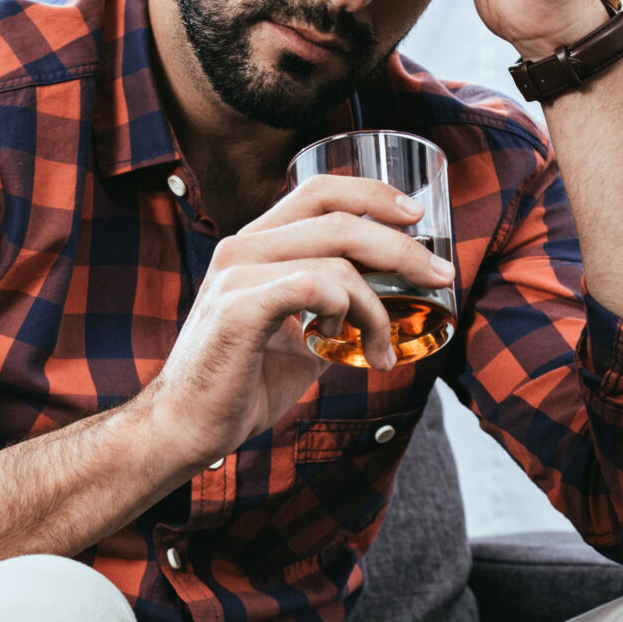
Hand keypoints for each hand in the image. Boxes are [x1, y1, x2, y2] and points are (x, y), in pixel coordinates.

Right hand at [143, 175, 452, 467]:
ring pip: (337, 259)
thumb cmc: (236, 387)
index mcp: (253, 246)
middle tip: (438, 276)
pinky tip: (343, 343)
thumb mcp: (297, 343)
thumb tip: (382, 313)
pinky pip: (318, 287)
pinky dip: (349, 313)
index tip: (415, 215)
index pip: (318, 192)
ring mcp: (238, 275)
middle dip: (402, 247)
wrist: (184, 429)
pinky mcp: (240, 308)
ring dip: (378, 305)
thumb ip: (332, 316)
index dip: (371, 193)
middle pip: (339, 218)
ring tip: (382, 346)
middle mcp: (241, 248)